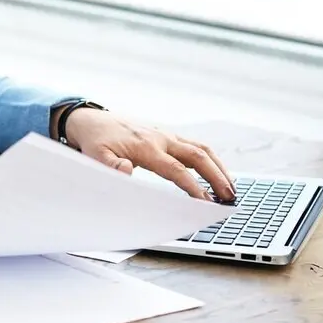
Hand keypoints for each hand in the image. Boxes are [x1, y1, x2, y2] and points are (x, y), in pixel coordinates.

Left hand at [62, 108, 235, 201]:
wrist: (91, 119)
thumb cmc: (95, 141)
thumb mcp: (95, 157)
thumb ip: (110, 167)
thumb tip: (127, 171)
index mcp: (146, 147)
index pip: (176, 170)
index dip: (194, 187)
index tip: (206, 203)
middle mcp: (161, 138)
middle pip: (198, 156)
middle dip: (217, 177)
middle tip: (230, 197)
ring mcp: (166, 134)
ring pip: (201, 148)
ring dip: (219, 167)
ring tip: (230, 187)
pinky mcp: (167, 134)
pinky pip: (195, 145)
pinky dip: (210, 159)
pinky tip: (216, 172)